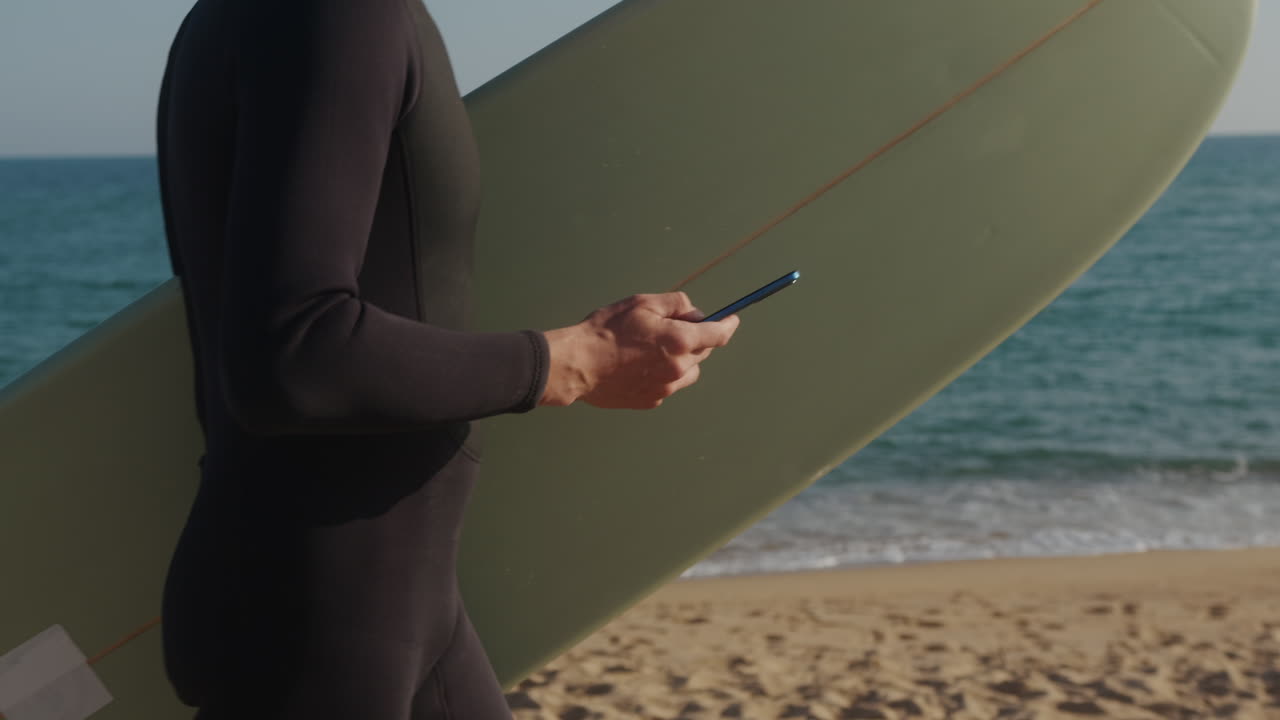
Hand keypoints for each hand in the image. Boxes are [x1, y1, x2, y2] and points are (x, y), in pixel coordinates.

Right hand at [539, 292, 739, 408]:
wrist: (578, 365)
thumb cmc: (606, 331)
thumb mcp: (642, 304)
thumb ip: (675, 304)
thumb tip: (693, 312)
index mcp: (679, 341)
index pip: (717, 334)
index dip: (728, 325)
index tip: (733, 319)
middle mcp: (678, 367)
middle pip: (703, 352)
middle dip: (696, 338)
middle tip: (671, 327)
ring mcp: (666, 388)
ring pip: (689, 371)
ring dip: (683, 359)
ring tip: (655, 349)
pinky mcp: (651, 400)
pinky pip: (669, 385)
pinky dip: (664, 374)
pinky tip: (641, 365)